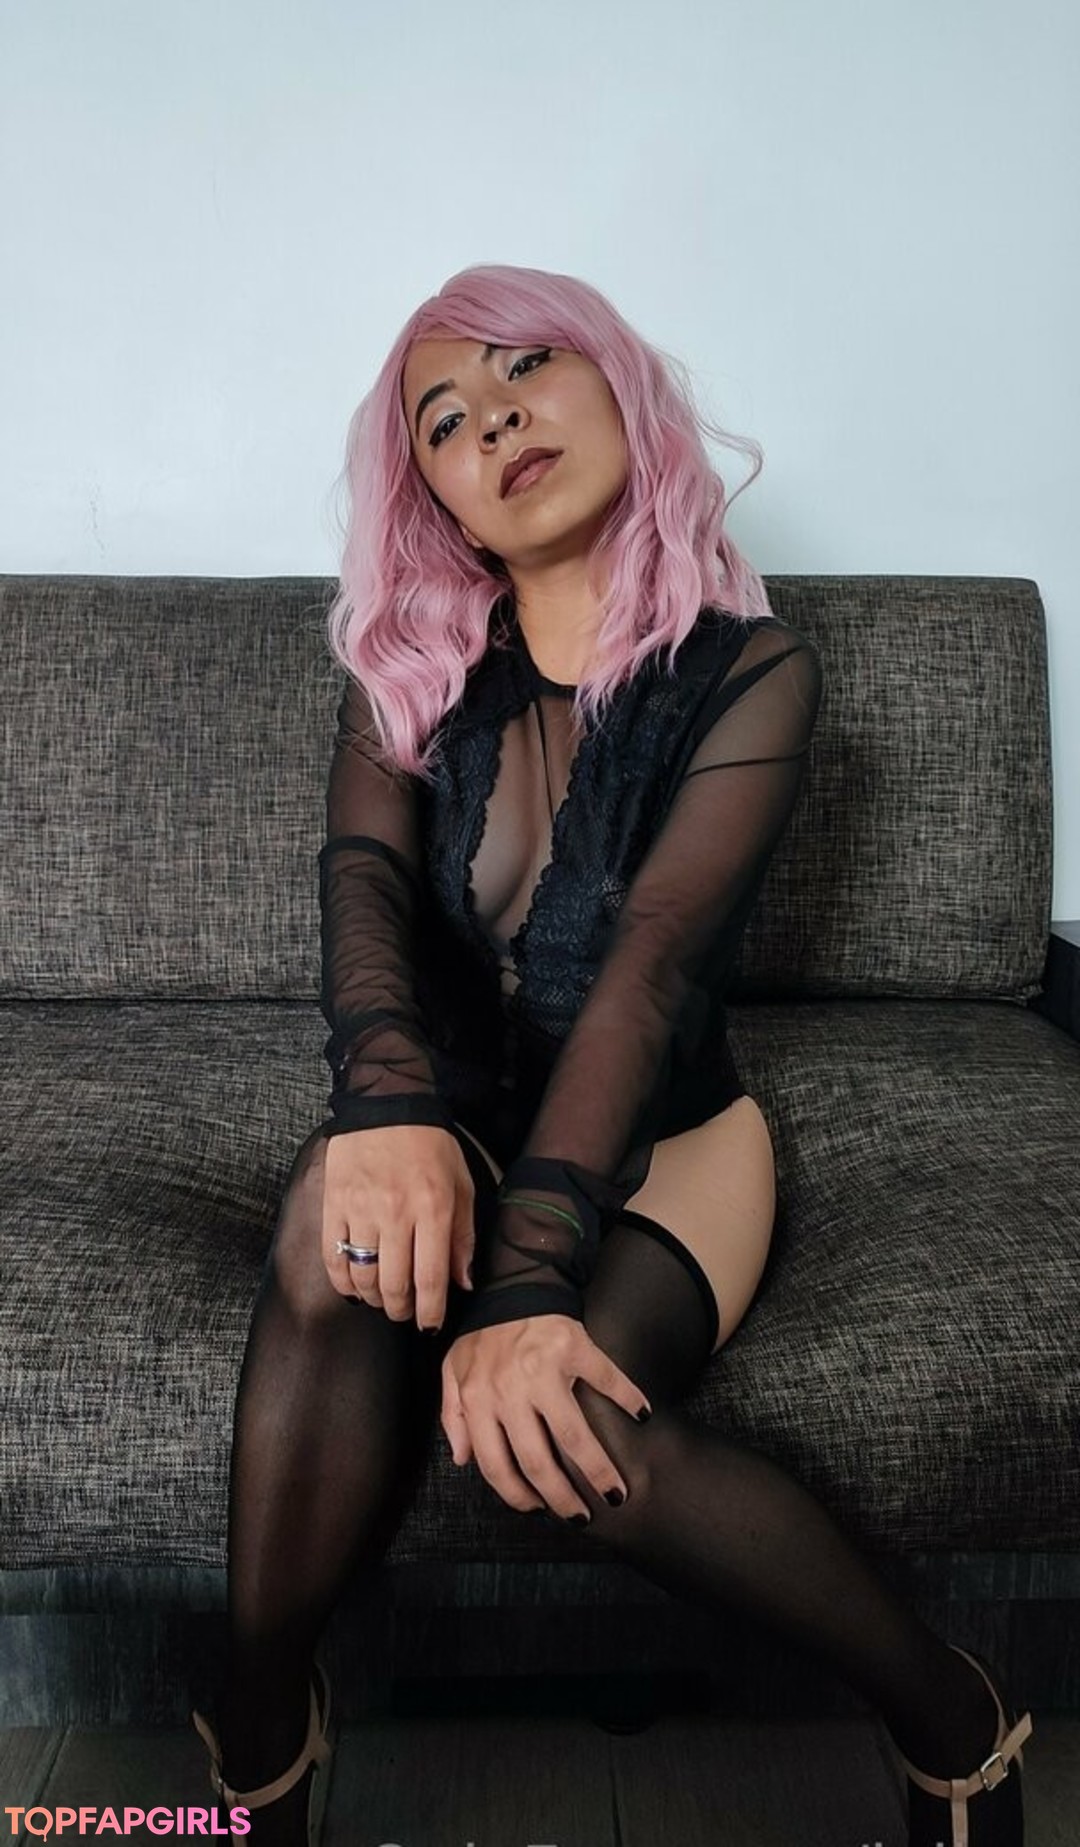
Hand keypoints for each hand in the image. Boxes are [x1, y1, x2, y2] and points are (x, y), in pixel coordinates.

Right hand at [321, 1124, 475, 1331]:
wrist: (386, 1107)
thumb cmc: (430, 1146)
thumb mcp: (461, 1185)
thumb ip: (463, 1236)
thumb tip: (463, 1283)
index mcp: (432, 1208)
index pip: (431, 1278)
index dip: (430, 1311)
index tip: (430, 1325)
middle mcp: (396, 1213)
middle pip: (394, 1285)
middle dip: (402, 1310)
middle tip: (406, 1313)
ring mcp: (361, 1210)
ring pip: (363, 1277)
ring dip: (374, 1299)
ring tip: (384, 1299)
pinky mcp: (334, 1205)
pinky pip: (333, 1258)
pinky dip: (343, 1282)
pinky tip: (354, 1287)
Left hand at [439, 1316, 652, 1519]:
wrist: (513, 1285)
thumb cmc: (484, 1335)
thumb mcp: (453, 1372)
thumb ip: (452, 1416)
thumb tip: (463, 1459)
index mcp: (479, 1398)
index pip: (496, 1463)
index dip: (516, 1495)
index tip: (536, 1509)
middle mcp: (510, 1389)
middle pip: (538, 1459)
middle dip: (562, 1497)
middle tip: (581, 1515)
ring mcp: (545, 1370)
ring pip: (574, 1435)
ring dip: (598, 1470)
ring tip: (614, 1493)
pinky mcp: (576, 1348)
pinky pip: (607, 1380)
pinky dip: (628, 1399)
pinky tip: (641, 1418)